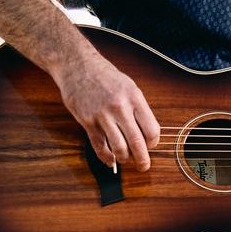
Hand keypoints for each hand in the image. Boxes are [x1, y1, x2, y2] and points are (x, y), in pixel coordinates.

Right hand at [56, 55, 160, 170]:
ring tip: (125, 159)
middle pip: (137, 142)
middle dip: (142, 160)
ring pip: (118, 147)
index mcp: (134, 97)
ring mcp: (102, 115)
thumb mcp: (128, 86)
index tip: (150, 146)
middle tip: (144, 166)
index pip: (152, 129)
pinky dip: (106, 157)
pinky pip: (99, 146)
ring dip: (124, 159)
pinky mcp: (87, 121)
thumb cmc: (104, 75)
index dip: (153, 143)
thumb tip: (146, 134)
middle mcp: (120, 106)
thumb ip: (137, 108)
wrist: (77, 65)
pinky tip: (110, 160)